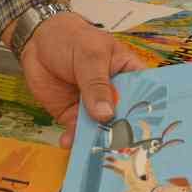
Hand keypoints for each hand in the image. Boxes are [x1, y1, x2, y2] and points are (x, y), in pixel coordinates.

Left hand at [16, 12, 147, 146]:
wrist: (38, 41)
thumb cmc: (73, 39)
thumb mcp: (89, 55)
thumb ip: (97, 84)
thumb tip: (106, 114)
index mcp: (129, 75)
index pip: (147, 98)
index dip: (151, 115)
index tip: (152, 134)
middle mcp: (117, 96)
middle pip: (126, 121)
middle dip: (124, 137)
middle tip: (123, 152)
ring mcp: (95, 108)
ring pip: (102, 131)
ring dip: (99, 142)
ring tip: (95, 153)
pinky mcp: (75, 116)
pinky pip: (78, 133)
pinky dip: (74, 140)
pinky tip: (69, 143)